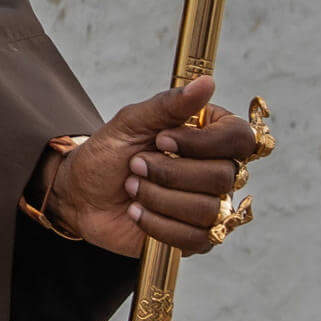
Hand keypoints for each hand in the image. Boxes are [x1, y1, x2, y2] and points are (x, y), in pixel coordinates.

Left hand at [46, 75, 260, 256]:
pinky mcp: (196, 238)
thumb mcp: (131, 123)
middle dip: (169, 172)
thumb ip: (168, 105)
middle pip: (223, 176)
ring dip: (158, 197)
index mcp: (209, 136)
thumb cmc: (109, 154)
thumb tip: (207, 83)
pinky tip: (136, 212)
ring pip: (208, 209)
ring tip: (131, 188)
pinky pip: (195, 238)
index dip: (204, 143)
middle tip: (135, 165)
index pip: (240, 138)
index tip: (162, 139)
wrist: (81, 194)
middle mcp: (218, 170)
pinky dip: (157, 225)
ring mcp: (210, 207)